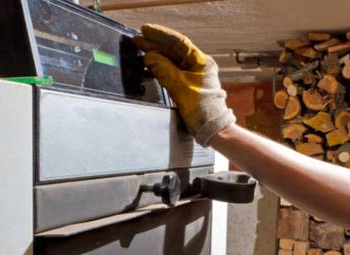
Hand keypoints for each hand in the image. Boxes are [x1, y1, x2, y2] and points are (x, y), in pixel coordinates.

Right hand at [133, 24, 234, 145]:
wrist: (211, 128)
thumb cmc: (203, 110)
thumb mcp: (180, 87)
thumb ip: (163, 69)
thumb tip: (150, 57)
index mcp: (201, 62)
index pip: (179, 42)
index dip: (161, 35)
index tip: (146, 30)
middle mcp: (198, 66)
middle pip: (174, 50)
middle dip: (155, 44)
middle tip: (138, 40)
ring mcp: (193, 75)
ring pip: (171, 60)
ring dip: (156, 56)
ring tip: (140, 51)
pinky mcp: (187, 85)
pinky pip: (171, 71)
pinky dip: (159, 68)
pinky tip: (149, 66)